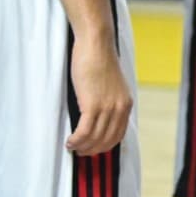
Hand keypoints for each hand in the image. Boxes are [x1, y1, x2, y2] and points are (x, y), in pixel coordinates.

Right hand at [66, 33, 132, 155]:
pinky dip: (76, 140)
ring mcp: (107, 107)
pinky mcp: (93, 105)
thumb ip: (109, 102)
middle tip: (80, 151)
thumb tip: (98, 119)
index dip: (104, 146)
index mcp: (126, 103)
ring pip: (95, 139)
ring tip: (72, 146)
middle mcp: (120, 107)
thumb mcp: (111, 86)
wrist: (96, 45)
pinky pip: (84, 132)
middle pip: (107, 140)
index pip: (119, 134)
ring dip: (82, 147)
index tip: (93, 149)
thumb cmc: (99, 62)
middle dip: (92, 150)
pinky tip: (69, 141)